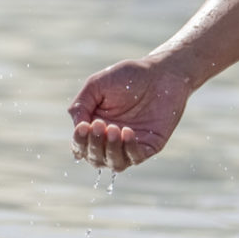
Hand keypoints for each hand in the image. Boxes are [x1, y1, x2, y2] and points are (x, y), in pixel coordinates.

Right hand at [67, 58, 191, 170]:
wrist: (161, 73)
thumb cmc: (127, 77)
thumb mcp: (96, 85)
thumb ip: (80, 105)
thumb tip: (77, 127)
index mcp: (95, 126)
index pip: (81, 146)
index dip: (79, 141)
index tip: (83, 126)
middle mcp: (111, 140)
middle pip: (95, 159)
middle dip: (94, 145)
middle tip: (100, 125)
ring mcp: (130, 145)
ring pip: (115, 164)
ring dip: (111, 150)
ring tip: (115, 129)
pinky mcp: (150, 146)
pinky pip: (136, 158)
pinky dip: (129, 149)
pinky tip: (128, 132)